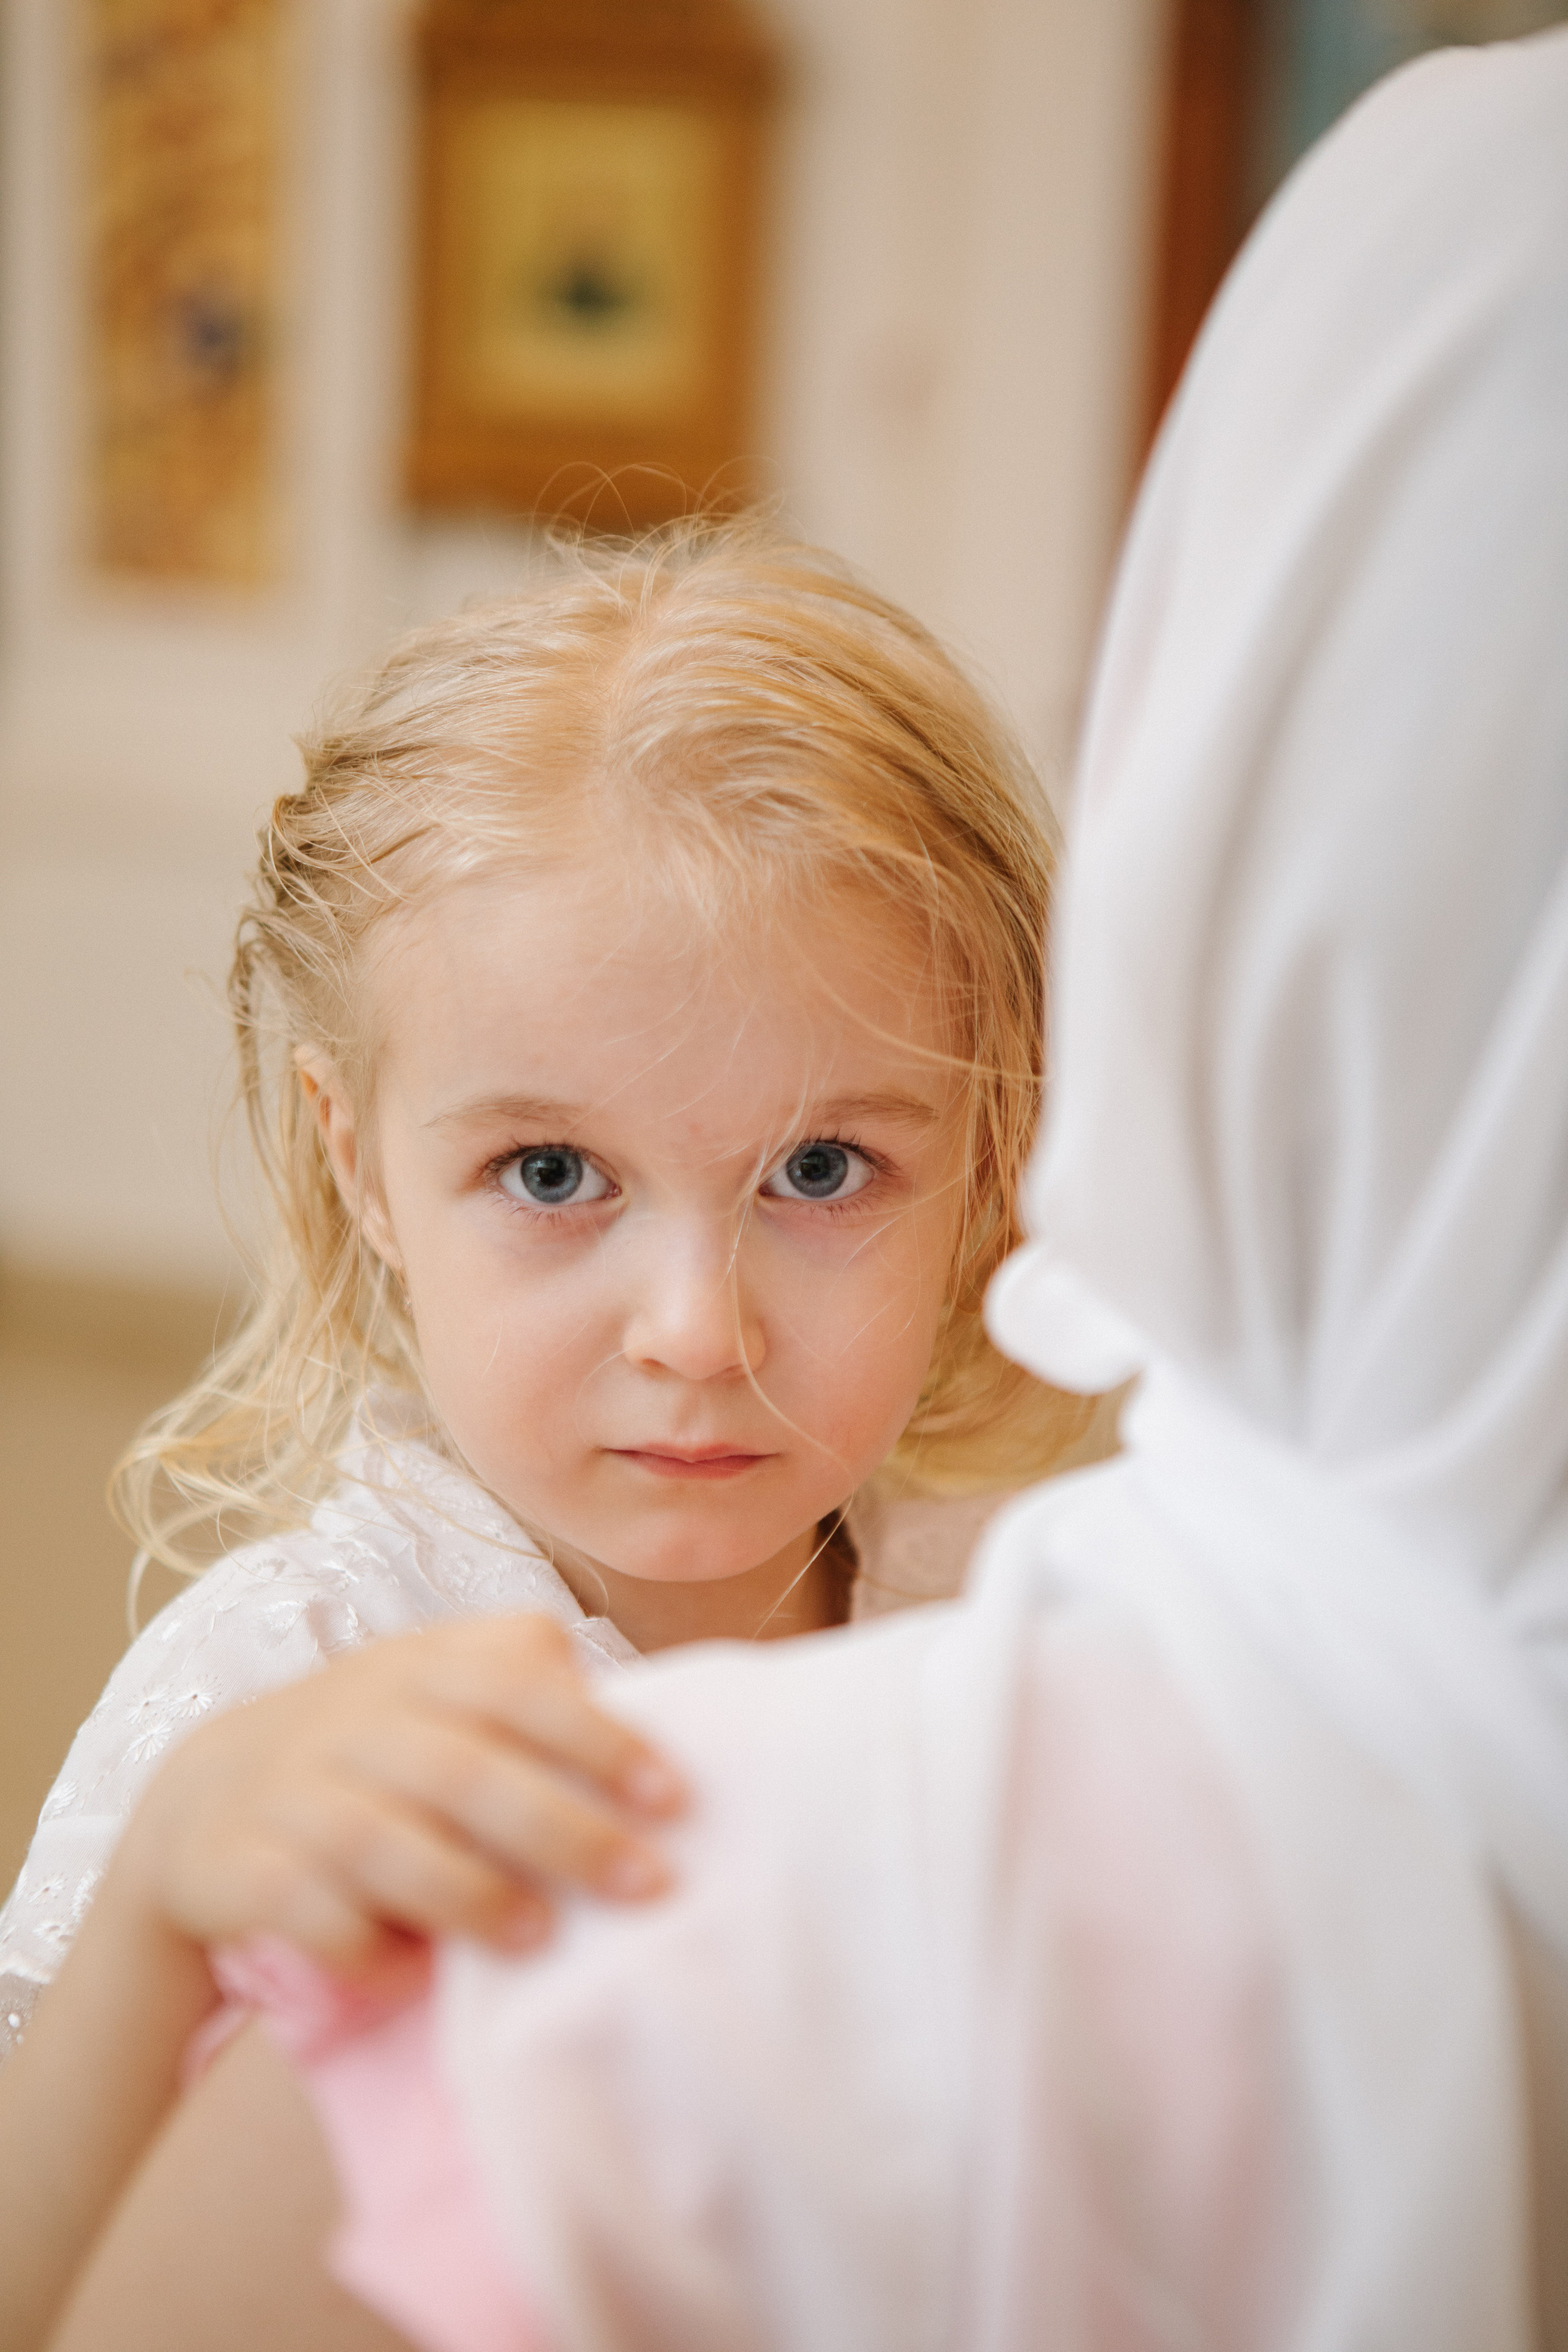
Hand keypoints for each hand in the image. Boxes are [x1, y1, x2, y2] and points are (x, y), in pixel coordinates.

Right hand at [113, 1614, 685, 1973]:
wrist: (207, 1793)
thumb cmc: (378, 1749)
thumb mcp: (446, 1697)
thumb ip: (538, 1705)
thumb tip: (658, 1759)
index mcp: (424, 1666)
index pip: (516, 1680)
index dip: (598, 1737)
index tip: (674, 1798)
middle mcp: (358, 1718)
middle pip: (464, 1770)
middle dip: (562, 1831)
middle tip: (645, 1886)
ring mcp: (295, 1791)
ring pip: (384, 1840)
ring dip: (469, 1892)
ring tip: (542, 1938)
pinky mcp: (243, 1867)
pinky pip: (306, 1909)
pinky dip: (365, 1945)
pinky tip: (417, 1975)